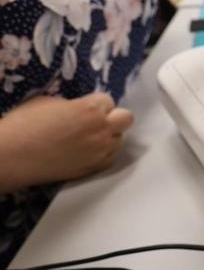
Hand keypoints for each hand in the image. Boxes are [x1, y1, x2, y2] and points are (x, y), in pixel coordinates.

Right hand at [0, 93, 133, 191]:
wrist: (10, 157)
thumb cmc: (23, 125)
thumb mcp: (47, 101)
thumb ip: (72, 104)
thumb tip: (78, 108)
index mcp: (91, 109)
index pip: (108, 100)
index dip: (95, 104)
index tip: (83, 108)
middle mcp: (101, 130)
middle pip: (126, 118)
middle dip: (113, 117)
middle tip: (94, 121)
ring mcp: (99, 151)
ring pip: (119, 140)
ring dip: (108, 136)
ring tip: (88, 138)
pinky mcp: (93, 169)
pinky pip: (110, 158)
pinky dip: (103, 153)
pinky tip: (87, 151)